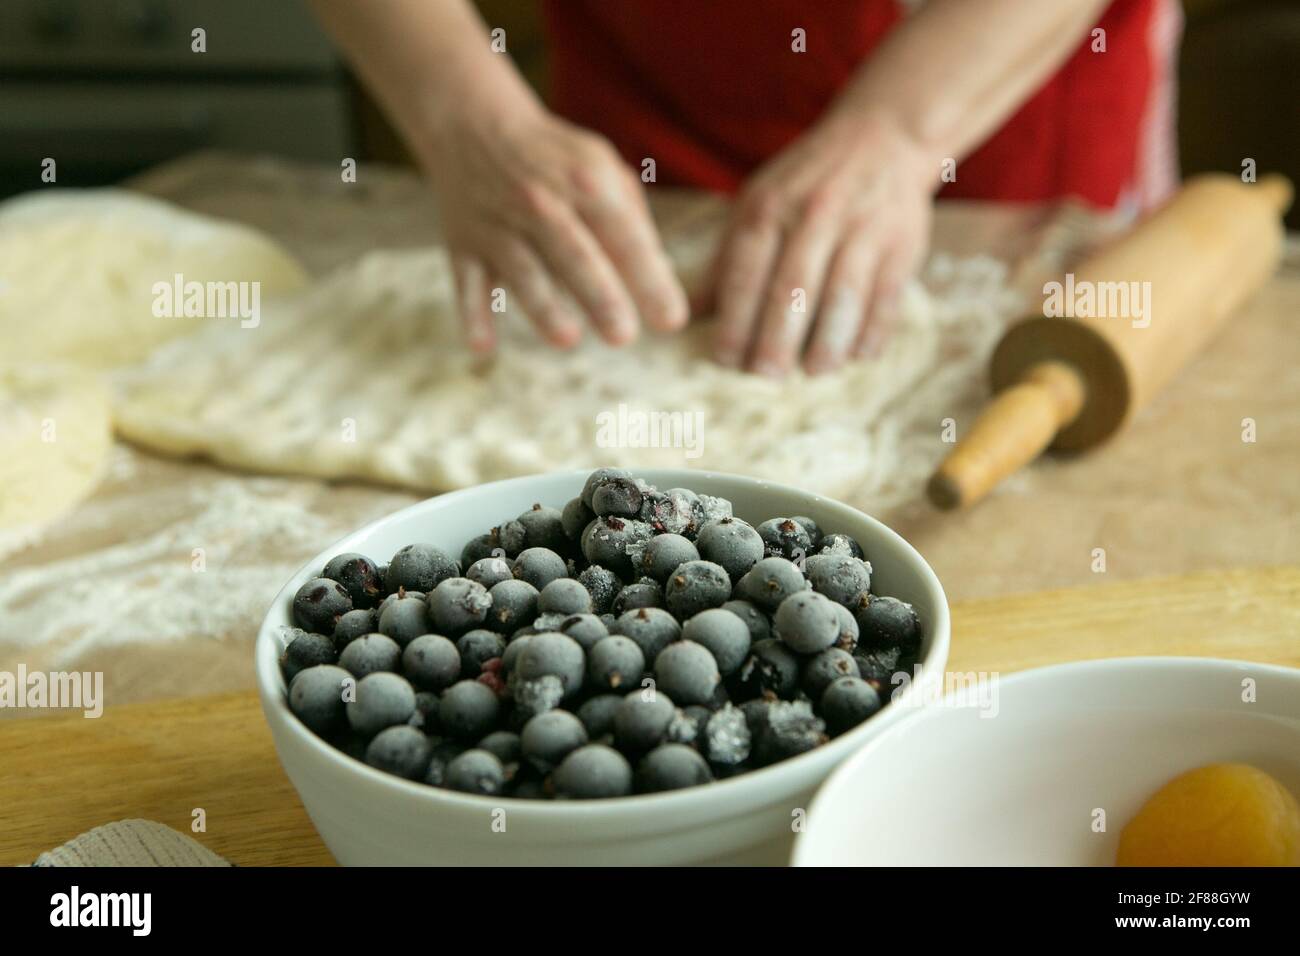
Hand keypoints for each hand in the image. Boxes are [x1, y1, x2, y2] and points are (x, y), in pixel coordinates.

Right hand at [419, 105, 687, 351]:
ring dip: (543, 306)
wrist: (473, 123)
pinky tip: (482, 346)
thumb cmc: (555, 160)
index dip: (649, 278)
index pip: (624, 236)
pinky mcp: (464, 245)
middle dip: (599, 295)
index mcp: (587, 183)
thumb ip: (632, 222)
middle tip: (623, 336)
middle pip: (574, 255)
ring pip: (523, 272)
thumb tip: (660, 280)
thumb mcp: (603, 169)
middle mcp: (542, 203)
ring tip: (568, 338)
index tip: (671, 320)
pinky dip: (472, 314)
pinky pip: (467, 283)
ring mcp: (499, 225)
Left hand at [705, 113, 934, 375]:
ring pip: (843, 294)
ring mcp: (862, 229)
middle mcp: (815, 215)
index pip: (747, 271)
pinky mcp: (901, 244)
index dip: (735, 319)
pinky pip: (885, 296)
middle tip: (764, 376)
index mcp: (769, 207)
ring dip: (828, 340)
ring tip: (813, 371)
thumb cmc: (806, 184)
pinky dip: (872, 331)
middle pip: (793, 288)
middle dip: (777, 338)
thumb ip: (725, 262)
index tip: (725, 360)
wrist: (884, 137)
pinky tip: (856, 357)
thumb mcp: (757, 205)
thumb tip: (684, 316)